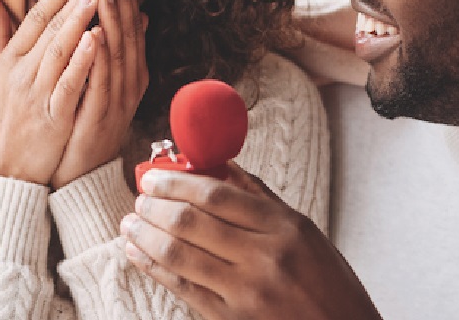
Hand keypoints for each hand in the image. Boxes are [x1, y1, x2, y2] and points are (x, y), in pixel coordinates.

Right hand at [0, 0, 99, 183]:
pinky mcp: (52, 115)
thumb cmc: (4, 117)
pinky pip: (69, 83)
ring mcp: (35, 94)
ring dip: (80, 21)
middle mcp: (20, 74)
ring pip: (59, 51)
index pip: (34, 19)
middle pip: (49, 29)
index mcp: (9, 61)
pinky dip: (82, 60)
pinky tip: (97, 39)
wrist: (5, 168)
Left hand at [50, 0, 148, 188]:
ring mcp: (118, 99)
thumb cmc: (85, 125)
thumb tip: (136, 17)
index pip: (129, 27)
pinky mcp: (102, 117)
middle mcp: (128, 82)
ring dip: (112, 18)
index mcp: (129, 72)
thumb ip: (115, 51)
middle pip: (127, 33)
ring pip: (118, 52)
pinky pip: (102, 82)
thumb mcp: (103, 83)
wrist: (80, 174)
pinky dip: (100, 58)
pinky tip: (96, 34)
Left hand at [121, 163, 381, 319]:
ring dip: (146, 235)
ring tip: (131, 222)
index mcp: (285, 228)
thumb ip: (259, 197)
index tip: (155, 175)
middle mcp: (264, 258)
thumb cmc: (327, 280)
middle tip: (140, 196)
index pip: (218, 195)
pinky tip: (138, 253)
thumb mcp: (304, 231)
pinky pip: (182, 288)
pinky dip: (153, 268)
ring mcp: (245, 293)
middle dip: (155, 206)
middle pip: (192, 222)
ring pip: (178, 255)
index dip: (177, 182)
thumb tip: (219, 166)